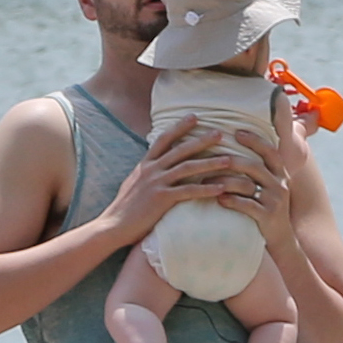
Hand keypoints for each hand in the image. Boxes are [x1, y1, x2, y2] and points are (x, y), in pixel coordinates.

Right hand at [93, 117, 235, 244]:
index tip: (194, 117)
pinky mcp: (162, 199)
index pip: (164, 139)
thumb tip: (154, 165)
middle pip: (180, 149)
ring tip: (229, 160)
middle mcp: (151, 170)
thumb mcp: (133, 184)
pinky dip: (206, 189)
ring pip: (188, 168)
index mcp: (145, 165)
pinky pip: (188, 191)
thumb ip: (146, 173)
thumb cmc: (125, 209)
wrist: (113, 226)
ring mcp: (156, 183)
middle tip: (220, 132)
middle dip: (201, 140)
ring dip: (210, 163)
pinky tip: (221, 188)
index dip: (179, 127)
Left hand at [215, 129, 297, 252]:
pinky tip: (218, 199)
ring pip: (247, 185)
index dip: (254, 140)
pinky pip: (247, 205)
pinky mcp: (268, 216)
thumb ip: (258, 170)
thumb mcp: (269, 187)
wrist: (281, 239)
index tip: (236, 132)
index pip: (269, 151)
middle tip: (212, 157)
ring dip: (224, 181)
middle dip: (231, 161)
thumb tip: (236, 149)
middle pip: (254, 166)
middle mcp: (279, 184)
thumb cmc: (267, 208)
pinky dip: (231, 201)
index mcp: (280, 173)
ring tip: (206, 180)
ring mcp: (275, 201)